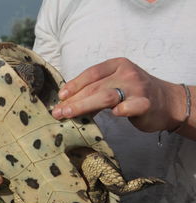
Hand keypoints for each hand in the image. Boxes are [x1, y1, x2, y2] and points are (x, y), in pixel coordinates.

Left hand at [52, 58, 186, 132]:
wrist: (167, 102)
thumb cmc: (133, 93)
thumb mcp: (114, 84)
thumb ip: (95, 89)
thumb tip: (68, 102)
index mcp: (116, 65)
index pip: (91, 73)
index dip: (74, 84)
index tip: (60, 96)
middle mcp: (126, 73)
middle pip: (95, 86)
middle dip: (73, 100)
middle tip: (58, 111)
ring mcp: (137, 87)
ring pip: (106, 96)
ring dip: (84, 106)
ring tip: (69, 114)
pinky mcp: (146, 103)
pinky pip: (131, 106)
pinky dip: (121, 109)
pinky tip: (112, 114)